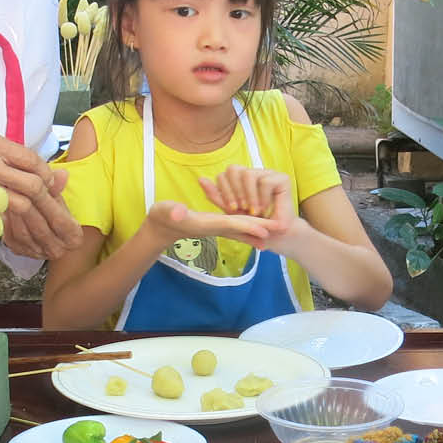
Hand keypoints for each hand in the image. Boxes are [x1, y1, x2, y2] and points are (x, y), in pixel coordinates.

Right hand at [0, 128, 82, 259]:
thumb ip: (7, 154)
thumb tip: (44, 170)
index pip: (33, 161)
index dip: (49, 178)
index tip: (53, 189)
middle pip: (34, 185)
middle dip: (55, 207)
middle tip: (68, 226)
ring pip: (22, 204)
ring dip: (42, 222)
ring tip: (55, 238)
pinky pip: (0, 219)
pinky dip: (17, 231)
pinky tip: (27, 241)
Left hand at [2, 169, 78, 258]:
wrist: (43, 225)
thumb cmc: (53, 208)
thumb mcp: (57, 197)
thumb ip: (57, 187)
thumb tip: (62, 174)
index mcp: (74, 238)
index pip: (59, 219)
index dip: (47, 201)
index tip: (36, 185)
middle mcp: (57, 250)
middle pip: (40, 227)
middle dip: (26, 206)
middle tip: (14, 187)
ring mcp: (37, 253)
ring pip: (23, 232)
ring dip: (13, 212)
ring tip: (5, 193)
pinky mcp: (19, 251)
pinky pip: (10, 235)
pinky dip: (5, 220)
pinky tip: (0, 205)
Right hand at [144, 200, 274, 251]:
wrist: (159, 228)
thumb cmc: (161, 218)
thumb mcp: (165, 212)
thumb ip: (172, 212)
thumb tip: (179, 213)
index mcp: (206, 223)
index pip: (231, 224)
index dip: (249, 226)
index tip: (267, 229)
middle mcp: (214, 228)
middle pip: (242, 228)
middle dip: (262, 229)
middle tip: (283, 229)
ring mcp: (215, 228)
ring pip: (242, 230)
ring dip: (259, 230)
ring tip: (277, 231)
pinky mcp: (215, 226)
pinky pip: (236, 228)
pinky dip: (249, 229)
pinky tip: (261, 231)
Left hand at [199, 166, 294, 235]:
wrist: (279, 236)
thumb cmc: (256, 226)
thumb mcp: (232, 213)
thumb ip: (218, 197)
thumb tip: (201, 179)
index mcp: (241, 180)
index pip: (224, 174)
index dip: (224, 191)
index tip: (232, 208)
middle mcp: (254, 174)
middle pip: (233, 169)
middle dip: (234, 192)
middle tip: (240, 209)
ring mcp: (268, 174)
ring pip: (248, 174)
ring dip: (248, 196)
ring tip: (253, 211)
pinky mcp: (282, 179)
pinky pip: (265, 181)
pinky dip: (262, 198)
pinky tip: (264, 209)